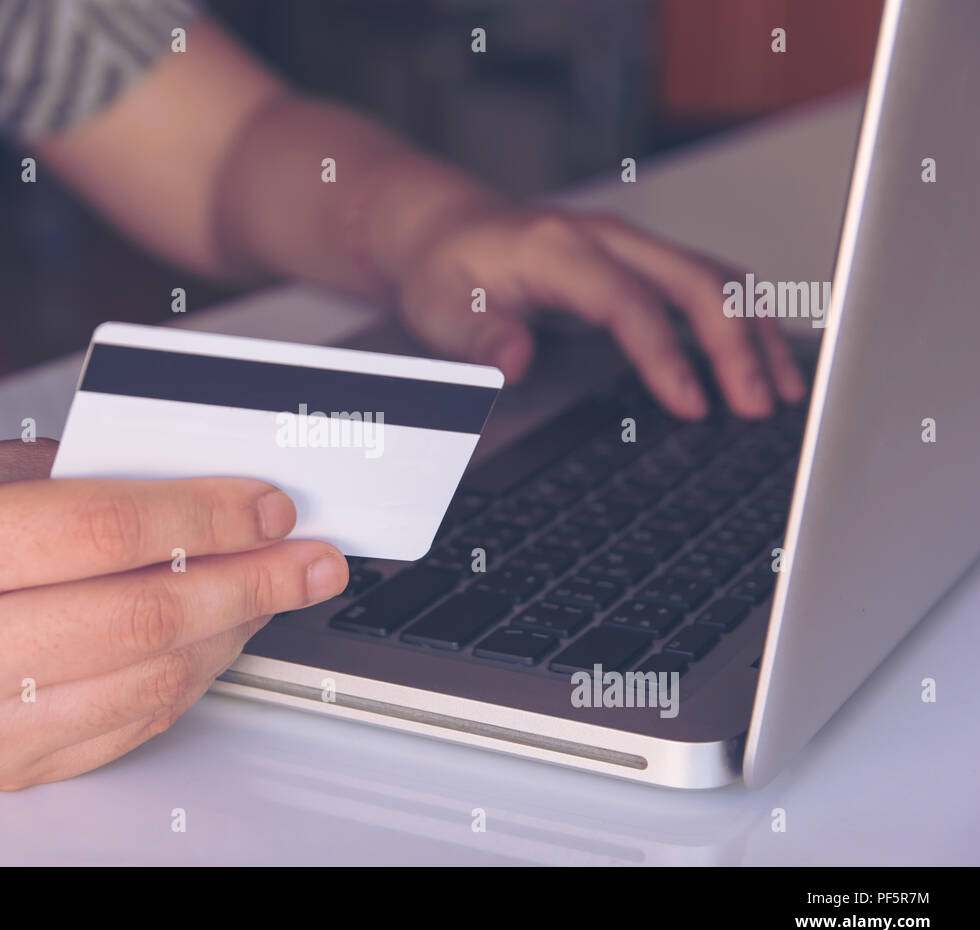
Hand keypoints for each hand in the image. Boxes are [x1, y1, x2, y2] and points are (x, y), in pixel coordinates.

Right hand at [0, 440, 346, 789]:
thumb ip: (87, 477)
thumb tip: (213, 490)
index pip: (107, 530)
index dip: (209, 514)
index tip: (270, 505)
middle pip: (145, 615)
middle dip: (253, 581)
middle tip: (311, 558)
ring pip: (151, 679)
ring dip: (233, 633)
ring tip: (272, 592)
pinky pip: (129, 725)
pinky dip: (189, 679)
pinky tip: (215, 638)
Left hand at [391, 207, 806, 417]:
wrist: (450, 230)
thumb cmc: (448, 271)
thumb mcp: (440, 309)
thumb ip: (479, 337)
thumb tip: (515, 363)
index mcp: (558, 250)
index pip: (627, 302)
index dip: (665, 353)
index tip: (692, 404)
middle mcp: (606, 240)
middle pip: (693, 281)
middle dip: (735, 344)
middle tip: (758, 406)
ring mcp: (630, 246)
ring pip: (714, 278)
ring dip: (754, 332)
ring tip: (782, 391)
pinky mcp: (643, 261)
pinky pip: (708, 282)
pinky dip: (743, 319)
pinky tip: (764, 357)